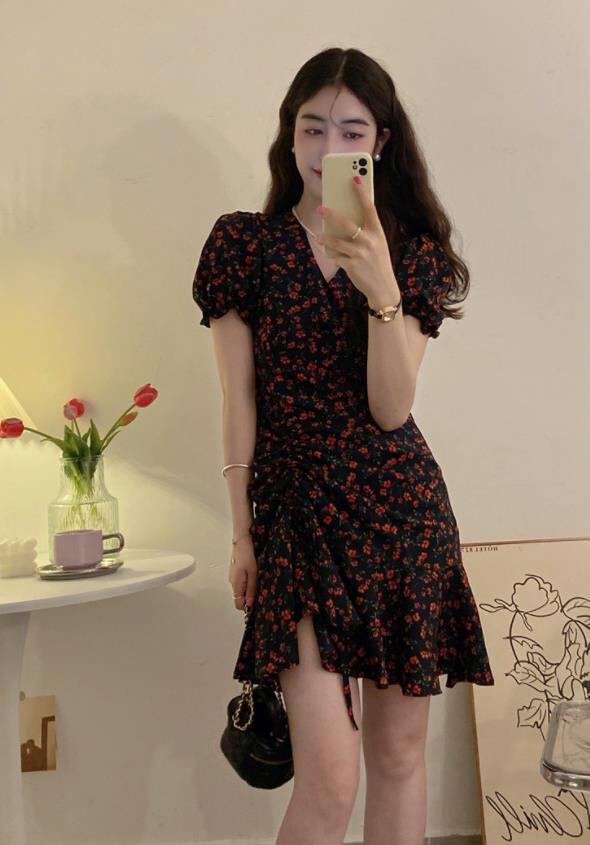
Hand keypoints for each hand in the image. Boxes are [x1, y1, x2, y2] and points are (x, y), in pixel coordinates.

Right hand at [228, 536, 256, 610]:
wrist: (241, 542)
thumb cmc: (248, 556)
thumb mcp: (253, 573)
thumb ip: (251, 589)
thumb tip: (249, 604)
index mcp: (236, 584)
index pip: (238, 604)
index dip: (247, 606)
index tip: (256, 603)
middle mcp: (232, 583)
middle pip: (239, 597)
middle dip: (248, 597)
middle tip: (259, 589)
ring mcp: (232, 577)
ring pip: (240, 589)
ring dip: (248, 589)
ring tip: (257, 580)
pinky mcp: (234, 572)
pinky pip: (239, 582)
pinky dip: (246, 582)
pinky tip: (252, 574)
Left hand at [316, 176, 399, 303]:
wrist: (383, 287)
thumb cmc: (378, 262)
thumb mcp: (378, 244)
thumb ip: (366, 231)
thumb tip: (345, 219)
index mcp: (377, 232)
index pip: (369, 207)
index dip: (361, 192)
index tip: (354, 177)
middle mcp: (370, 241)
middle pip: (347, 223)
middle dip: (332, 215)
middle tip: (321, 208)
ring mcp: (360, 254)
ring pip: (337, 242)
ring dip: (326, 238)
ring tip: (319, 236)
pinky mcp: (352, 266)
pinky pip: (337, 257)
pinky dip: (335, 257)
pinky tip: (335, 257)